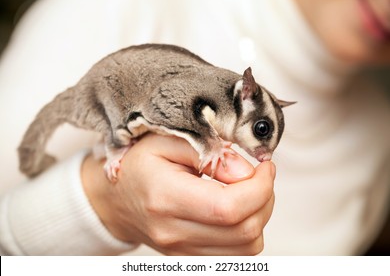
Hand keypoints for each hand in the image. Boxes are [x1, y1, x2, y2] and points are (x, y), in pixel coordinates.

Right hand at [82, 133, 274, 254]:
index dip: (260, 187)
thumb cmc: (141, 164)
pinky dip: (247, 230)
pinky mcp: (189, 257)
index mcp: (165, 197)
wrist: (117, 198)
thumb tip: (246, 173)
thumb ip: (209, 150)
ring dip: (259, 216)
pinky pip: (236, 254)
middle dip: (265, 199)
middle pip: (245, 231)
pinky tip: (237, 208)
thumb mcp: (168, 140)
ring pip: (247, 247)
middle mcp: (173, 231)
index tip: (265, 167)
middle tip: (259, 176)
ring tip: (247, 191)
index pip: (228, 208)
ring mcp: (181, 250)